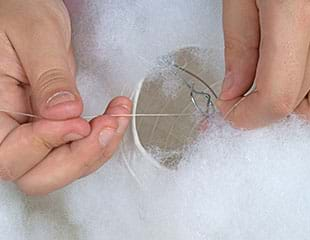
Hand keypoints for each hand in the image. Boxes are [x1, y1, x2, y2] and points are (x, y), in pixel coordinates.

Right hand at [0, 0, 131, 194]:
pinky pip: (74, 149)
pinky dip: (99, 140)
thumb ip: (49, 76)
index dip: (45, 145)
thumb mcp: (37, 34)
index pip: (8, 154)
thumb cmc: (21, 9)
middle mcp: (5, 126)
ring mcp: (29, 130)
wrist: (29, 5)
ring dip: (96, 150)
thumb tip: (64, 114)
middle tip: (106, 126)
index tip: (78, 122)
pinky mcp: (51, 127)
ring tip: (117, 115)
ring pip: (58, 168)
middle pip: (35, 174)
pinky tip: (113, 115)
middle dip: (78, 157)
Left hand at [217, 0, 309, 128]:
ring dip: (308, 103)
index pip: (278, 98)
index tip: (232, 111)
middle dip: (272, 108)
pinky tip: (306, 69)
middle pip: (307, 107)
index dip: (249, 116)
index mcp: (298, 14)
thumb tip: (235, 89)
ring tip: (283, 78)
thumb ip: (238, 43)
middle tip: (249, 93)